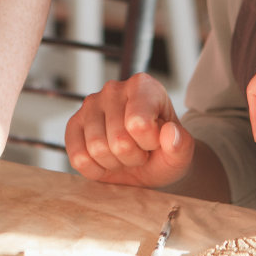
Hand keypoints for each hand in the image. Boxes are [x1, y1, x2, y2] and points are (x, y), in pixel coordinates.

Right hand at [65, 72, 195, 188]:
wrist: (147, 164)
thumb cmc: (164, 152)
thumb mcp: (181, 153)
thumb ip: (181, 144)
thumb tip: (169, 133)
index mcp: (143, 85)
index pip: (139, 123)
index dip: (149, 143)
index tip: (155, 141)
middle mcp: (113, 89)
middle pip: (118, 141)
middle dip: (132, 156)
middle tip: (139, 151)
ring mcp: (90, 105)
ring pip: (96, 149)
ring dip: (114, 163)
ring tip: (124, 154)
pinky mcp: (74, 124)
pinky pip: (78, 157)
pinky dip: (95, 169)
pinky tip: (106, 161)